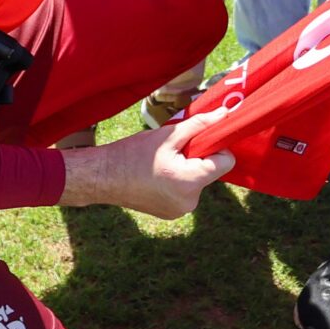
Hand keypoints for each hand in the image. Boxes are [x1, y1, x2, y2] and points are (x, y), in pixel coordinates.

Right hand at [62, 111, 234, 218]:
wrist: (102, 177)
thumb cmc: (133, 154)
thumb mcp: (168, 135)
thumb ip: (200, 125)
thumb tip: (226, 114)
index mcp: (191, 182)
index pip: (227, 162)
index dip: (216, 147)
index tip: (197, 141)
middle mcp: (189, 202)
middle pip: (211, 172)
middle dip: (198, 159)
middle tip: (173, 151)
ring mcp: (179, 211)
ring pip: (198, 182)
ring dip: (187, 170)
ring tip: (161, 164)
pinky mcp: (171, 214)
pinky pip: (185, 193)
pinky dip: (177, 183)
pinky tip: (156, 176)